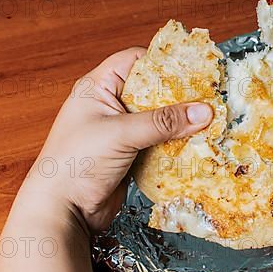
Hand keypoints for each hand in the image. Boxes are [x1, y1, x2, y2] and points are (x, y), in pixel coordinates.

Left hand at [24, 47, 213, 232]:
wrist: (62, 211)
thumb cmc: (77, 163)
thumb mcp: (121, 134)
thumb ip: (163, 122)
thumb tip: (204, 111)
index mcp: (98, 88)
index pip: (136, 60)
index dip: (164, 62)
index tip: (194, 68)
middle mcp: (111, 104)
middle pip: (153, 90)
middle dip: (180, 95)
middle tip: (209, 96)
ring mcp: (122, 130)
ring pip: (159, 117)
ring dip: (181, 121)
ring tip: (210, 120)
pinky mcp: (132, 153)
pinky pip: (160, 140)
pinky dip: (176, 142)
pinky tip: (196, 142)